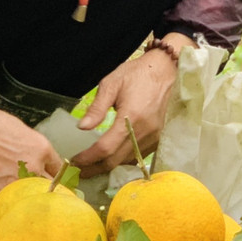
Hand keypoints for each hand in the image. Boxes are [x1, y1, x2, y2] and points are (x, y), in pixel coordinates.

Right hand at [0, 84, 62, 199]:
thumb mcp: (17, 128)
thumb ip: (31, 148)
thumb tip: (34, 160)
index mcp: (41, 148)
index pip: (60, 170)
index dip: (56, 175)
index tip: (54, 181)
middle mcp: (33, 169)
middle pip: (50, 188)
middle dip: (45, 190)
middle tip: (39, 192)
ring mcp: (14, 184)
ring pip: (28, 199)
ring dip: (25, 198)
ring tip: (16, 194)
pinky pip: (5, 202)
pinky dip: (3, 201)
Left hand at [70, 32, 193, 175]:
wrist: (166, 70)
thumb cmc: (137, 74)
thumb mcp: (111, 83)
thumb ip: (97, 107)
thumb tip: (82, 127)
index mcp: (131, 117)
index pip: (105, 148)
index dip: (88, 158)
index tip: (74, 161)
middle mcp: (145, 131)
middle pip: (115, 161)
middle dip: (95, 169)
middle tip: (79, 170)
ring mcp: (155, 137)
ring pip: (127, 161)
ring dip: (108, 167)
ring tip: (92, 167)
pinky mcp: (159, 138)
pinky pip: (138, 157)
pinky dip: (123, 161)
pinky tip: (112, 158)